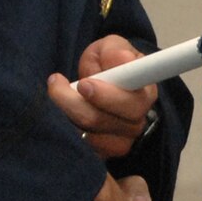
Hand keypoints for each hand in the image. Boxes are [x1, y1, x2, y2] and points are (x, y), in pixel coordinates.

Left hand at [48, 35, 159, 159]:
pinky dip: (66, 131)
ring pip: (87, 135)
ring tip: (57, 93)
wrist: (98, 83)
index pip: (133, 103)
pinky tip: (61, 114)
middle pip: (102, 121)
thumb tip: (123, 60)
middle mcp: (138, 121)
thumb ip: (115, 51)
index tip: (84, 84)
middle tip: (57, 84)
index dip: (108, 97)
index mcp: (145, 93)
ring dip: (64, 114)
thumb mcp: (110, 47)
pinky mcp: (104, 154)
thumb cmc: (108, 64)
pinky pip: (80, 149)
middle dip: (73, 103)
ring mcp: (122, 141)